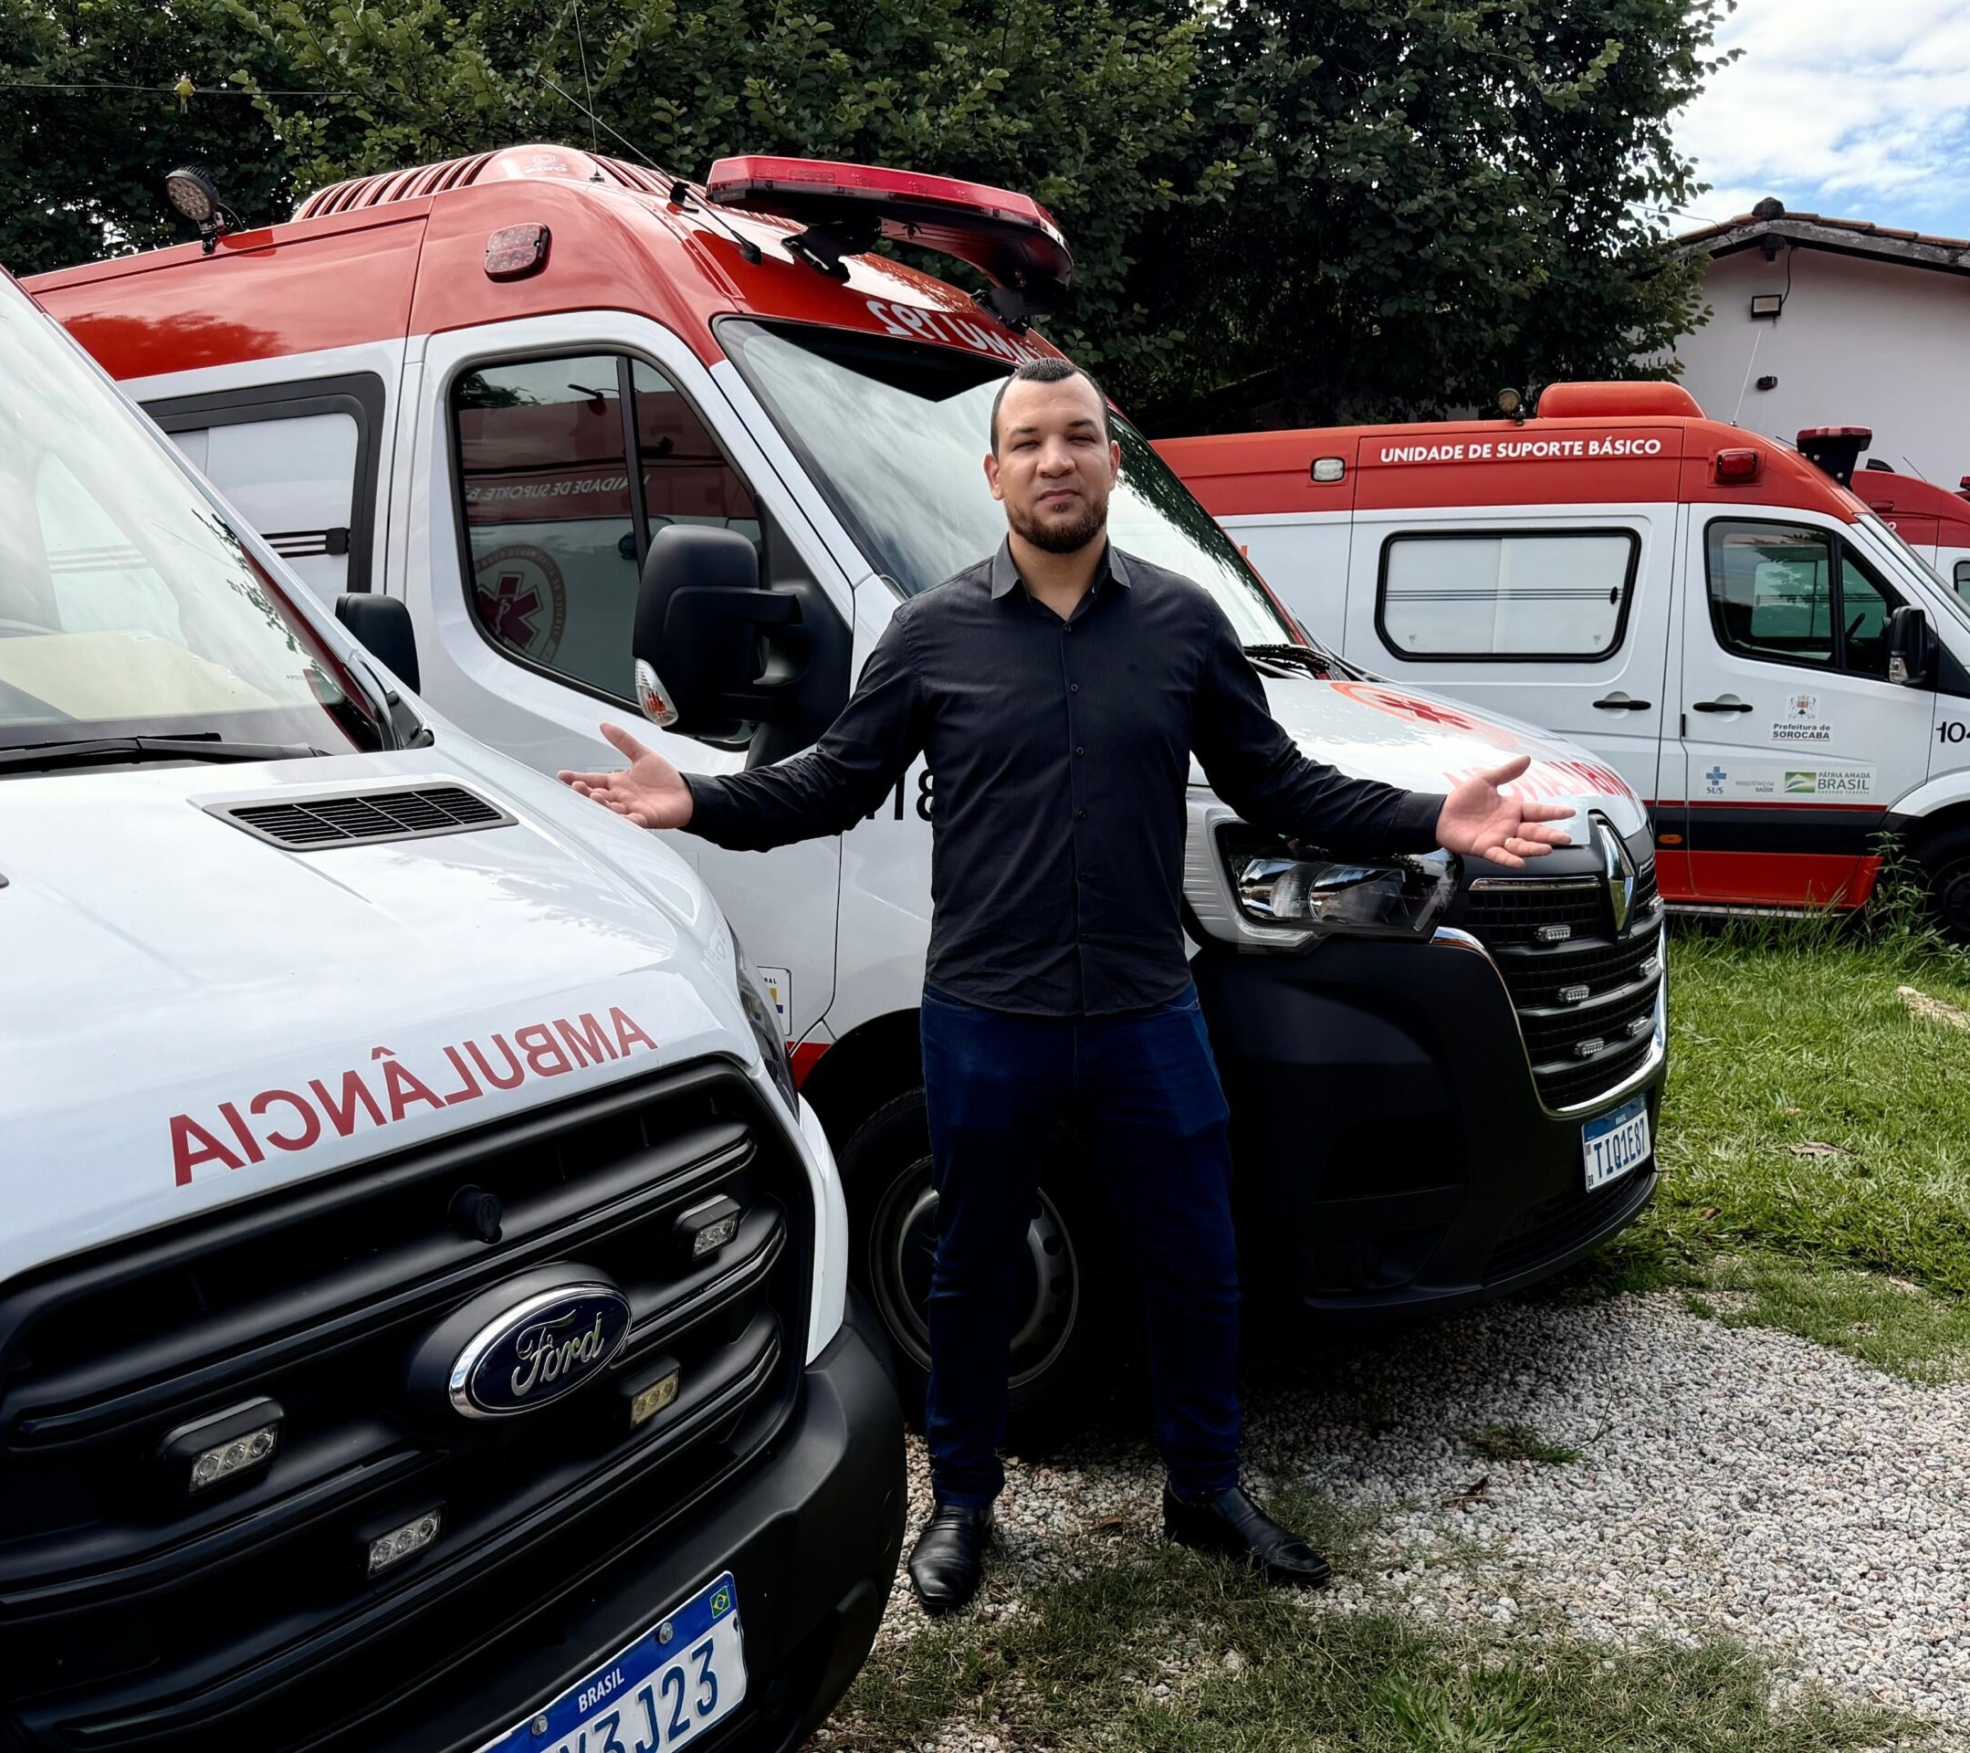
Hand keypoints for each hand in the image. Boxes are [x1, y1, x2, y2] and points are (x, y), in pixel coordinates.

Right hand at [557, 723, 694, 829]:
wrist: (686, 794)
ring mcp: (630, 809)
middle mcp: (620, 798)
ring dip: (602, 805)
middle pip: (597, 796)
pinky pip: (631, 821)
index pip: (593, 779)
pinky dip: (624, 820)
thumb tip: (605, 725)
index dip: (577, 778)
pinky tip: (617, 816)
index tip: (562, 775)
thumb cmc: (664, 778)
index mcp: (617, 783)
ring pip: (611, 809)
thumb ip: (623, 741)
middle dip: (585, 792)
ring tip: (594, 796)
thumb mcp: (642, 755)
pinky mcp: (644, 819)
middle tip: (577, 787)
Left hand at [1436, 756, 1572, 868]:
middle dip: (1550, 835)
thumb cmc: (1464, 799)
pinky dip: (1509, 859)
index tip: (1570, 812)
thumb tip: (1527, 758)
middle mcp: (1510, 826)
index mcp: (1513, 809)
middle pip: (1534, 832)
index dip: (1554, 812)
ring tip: (1547, 848)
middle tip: (1565, 838)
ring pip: (1521, 845)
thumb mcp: (1486, 781)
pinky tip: (1519, 862)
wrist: (1441, 814)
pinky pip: (1500, 855)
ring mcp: (1499, 838)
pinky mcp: (1485, 848)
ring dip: (1534, 848)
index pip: (1538, 811)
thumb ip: (1507, 772)